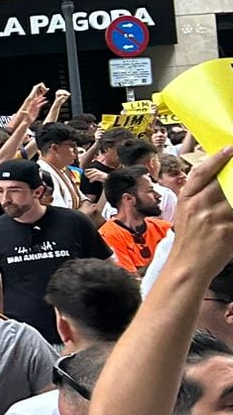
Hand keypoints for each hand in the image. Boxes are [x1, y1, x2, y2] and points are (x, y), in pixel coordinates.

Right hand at [171, 145, 232, 272]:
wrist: (188, 267)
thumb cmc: (189, 239)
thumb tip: (221, 179)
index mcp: (187, 198)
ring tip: (231, 203)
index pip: (201, 172)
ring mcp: (214, 218)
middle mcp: (199, 205)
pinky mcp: (227, 231)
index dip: (216, 158)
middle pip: (225, 182)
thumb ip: (201, 195)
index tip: (230, 148)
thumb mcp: (186, 212)